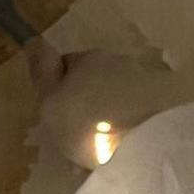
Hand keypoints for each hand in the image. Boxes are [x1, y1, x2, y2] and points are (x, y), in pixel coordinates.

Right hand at [35, 46, 176, 170]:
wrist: (143, 147)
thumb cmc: (86, 125)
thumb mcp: (50, 101)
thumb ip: (42, 72)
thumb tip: (34, 40)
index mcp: (90, 59)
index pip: (67, 65)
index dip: (58, 90)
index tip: (56, 115)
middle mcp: (118, 63)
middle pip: (92, 82)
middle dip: (84, 105)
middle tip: (75, 138)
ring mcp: (142, 83)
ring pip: (113, 100)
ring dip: (104, 120)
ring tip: (98, 154)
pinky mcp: (158, 106)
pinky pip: (131, 115)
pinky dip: (122, 130)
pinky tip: (117, 153)